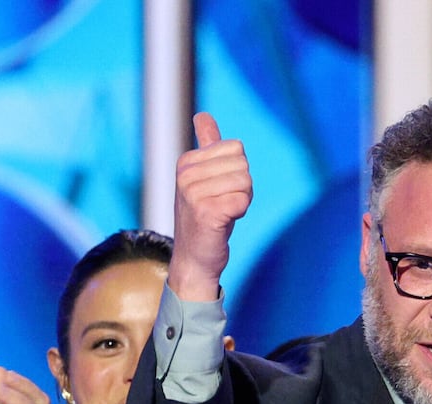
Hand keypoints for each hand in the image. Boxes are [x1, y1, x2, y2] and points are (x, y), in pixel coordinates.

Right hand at [168, 112, 252, 300]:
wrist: (193, 259)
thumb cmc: (204, 217)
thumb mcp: (203, 178)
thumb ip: (206, 146)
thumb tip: (202, 115)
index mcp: (186, 161)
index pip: (236, 148)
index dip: (237, 171)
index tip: (220, 190)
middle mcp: (186, 175)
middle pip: (243, 165)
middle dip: (242, 187)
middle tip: (223, 205)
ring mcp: (193, 194)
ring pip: (245, 182)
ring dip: (241, 201)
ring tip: (223, 213)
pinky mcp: (206, 212)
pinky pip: (242, 201)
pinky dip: (240, 213)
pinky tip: (224, 222)